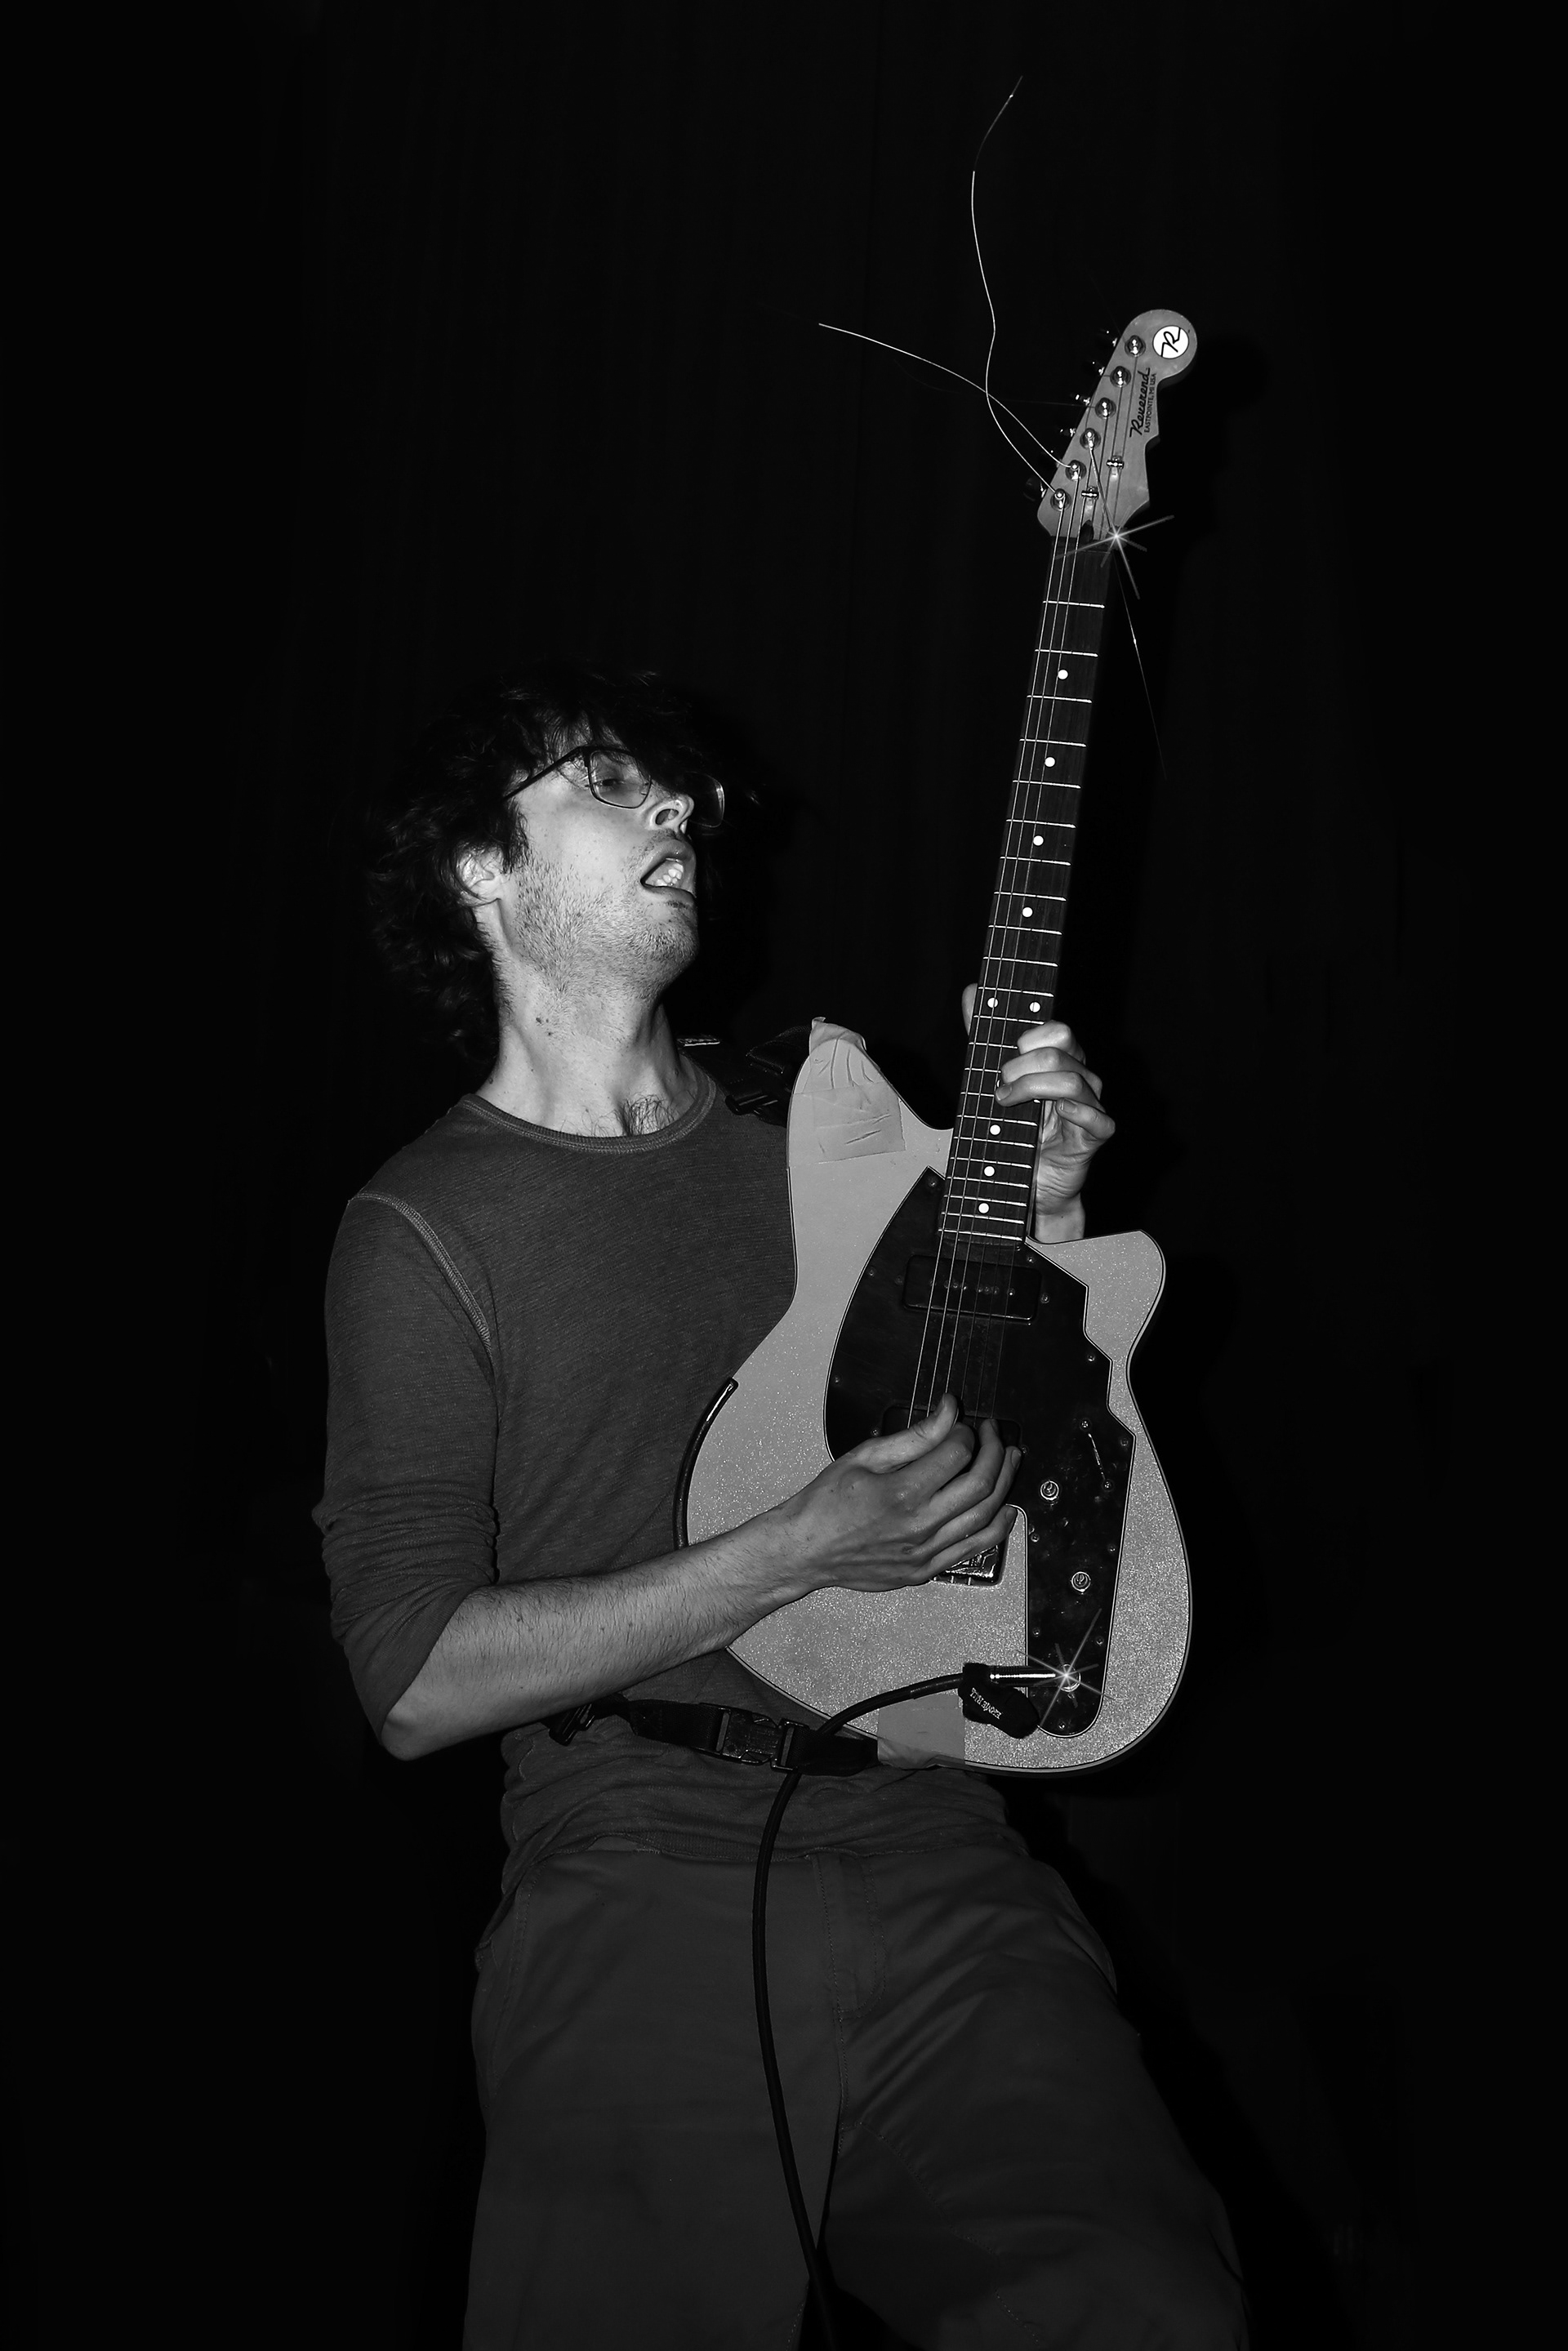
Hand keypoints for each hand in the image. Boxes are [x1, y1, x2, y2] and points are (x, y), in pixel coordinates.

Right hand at [764, 1396, 1019, 1593]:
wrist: (805, 1550)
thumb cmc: (826, 1503)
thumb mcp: (865, 1456)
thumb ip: (914, 1436)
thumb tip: (949, 1412)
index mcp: (902, 1492)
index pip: (957, 1453)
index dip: (968, 1432)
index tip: (965, 1423)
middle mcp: (919, 1525)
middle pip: (980, 1484)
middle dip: (995, 1451)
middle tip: (994, 1434)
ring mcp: (924, 1552)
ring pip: (984, 1517)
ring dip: (1004, 1484)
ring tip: (1009, 1461)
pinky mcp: (925, 1570)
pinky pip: (974, 1549)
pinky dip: (997, 1528)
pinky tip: (1006, 1509)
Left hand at [962, 984, 1114, 1232]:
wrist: (1026, 1183)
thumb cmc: (1015, 1129)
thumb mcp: (992, 1078)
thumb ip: (984, 1036)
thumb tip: (972, 991)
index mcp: (1060, 1060)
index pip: (1058, 1029)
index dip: (1030, 1037)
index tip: (1005, 1054)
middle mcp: (1080, 1078)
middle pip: (1064, 1048)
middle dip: (1024, 1062)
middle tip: (1001, 1082)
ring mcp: (1091, 1105)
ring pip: (1074, 1079)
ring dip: (1033, 1087)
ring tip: (1006, 1103)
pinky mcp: (1095, 1135)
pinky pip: (1096, 1116)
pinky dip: (1072, 1112)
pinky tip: (1048, 1117)